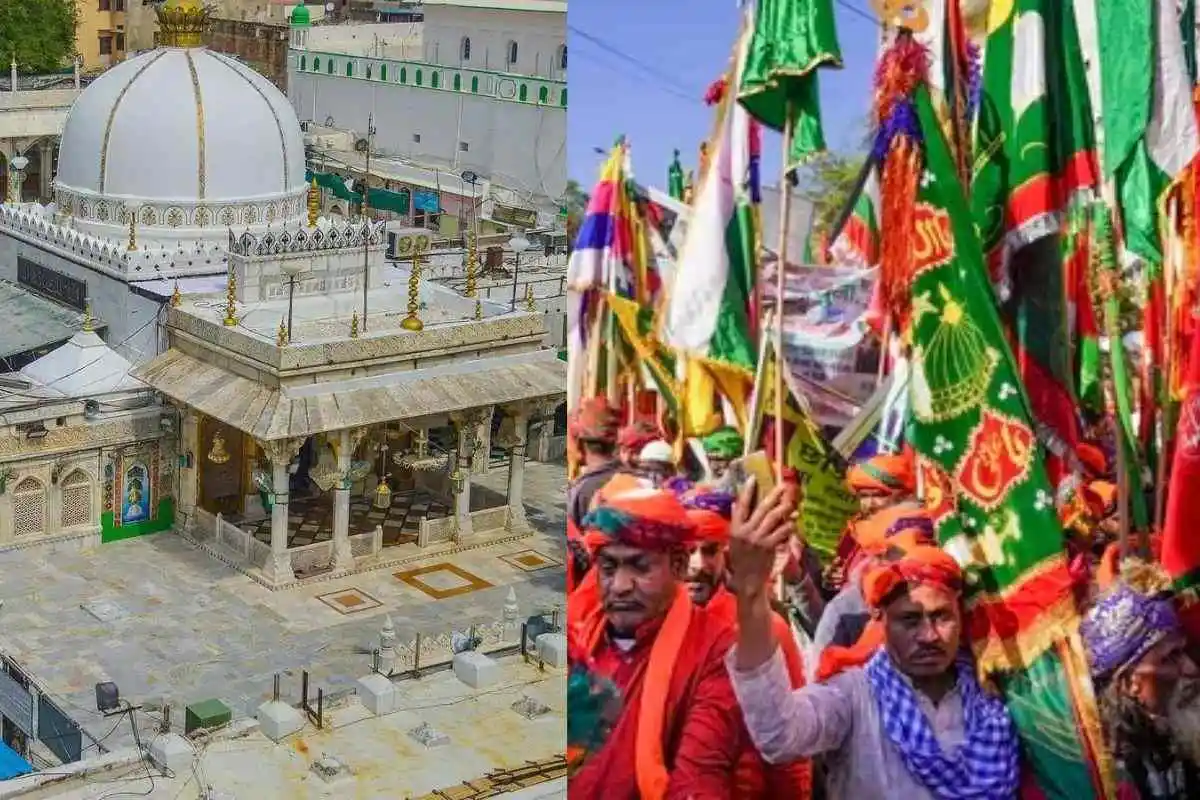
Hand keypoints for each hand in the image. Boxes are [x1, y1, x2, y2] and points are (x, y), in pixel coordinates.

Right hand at [728, 479, 796, 597]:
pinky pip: (781, 532)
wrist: (747, 579)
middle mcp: (745, 532)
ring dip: (783, 510)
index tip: (754, 478)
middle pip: (761, 509)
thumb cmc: (741, 558)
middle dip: (773, 496)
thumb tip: (736, 503)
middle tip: (783, 487)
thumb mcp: (734, 539)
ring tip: (791, 504)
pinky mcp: (768, 547)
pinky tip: (793, 522)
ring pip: (772, 519)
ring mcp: (757, 539)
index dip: (747, 491)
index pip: (741, 506)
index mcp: (736, 528)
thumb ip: (736, 521)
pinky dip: (788, 526)